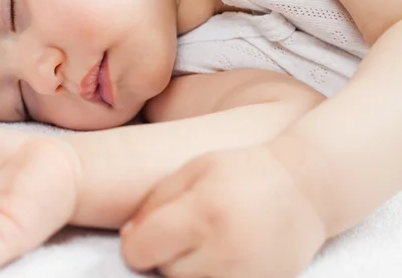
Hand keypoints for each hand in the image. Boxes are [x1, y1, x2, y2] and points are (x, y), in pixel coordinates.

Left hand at [121, 145, 326, 277]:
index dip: (138, 241)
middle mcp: (224, 250)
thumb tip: (128, 238)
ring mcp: (246, 277)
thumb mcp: (194, 169)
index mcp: (203, 212)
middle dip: (166, 255)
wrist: (308, 189)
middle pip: (164, 272)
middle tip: (189, 232)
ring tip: (208, 244)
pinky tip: (225, 256)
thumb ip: (155, 201)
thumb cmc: (243, 171)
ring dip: (189, 271)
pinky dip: (212, 276)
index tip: (150, 231)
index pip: (140, 250)